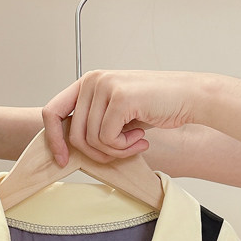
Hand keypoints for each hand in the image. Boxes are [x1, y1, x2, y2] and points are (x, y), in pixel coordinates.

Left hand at [42, 70, 200, 166]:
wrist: (189, 98)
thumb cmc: (154, 108)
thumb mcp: (114, 115)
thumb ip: (91, 124)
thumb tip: (65, 148)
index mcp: (87, 82)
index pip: (52, 112)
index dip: (53, 140)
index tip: (62, 160)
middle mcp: (92, 80)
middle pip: (74, 135)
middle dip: (97, 153)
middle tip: (121, 151)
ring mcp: (105, 86)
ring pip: (91, 140)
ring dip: (114, 151)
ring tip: (134, 142)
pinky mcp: (119, 98)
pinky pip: (107, 139)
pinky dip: (124, 148)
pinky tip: (140, 138)